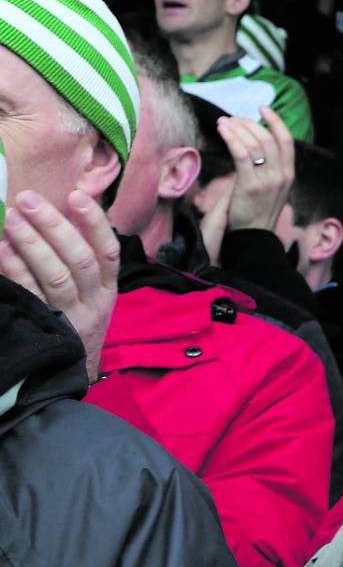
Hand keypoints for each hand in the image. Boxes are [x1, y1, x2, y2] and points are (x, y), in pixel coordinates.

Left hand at [0, 190, 122, 383]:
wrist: (72, 371)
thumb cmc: (78, 321)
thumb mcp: (92, 293)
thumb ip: (81, 258)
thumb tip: (60, 213)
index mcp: (108, 287)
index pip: (107, 250)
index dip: (93, 222)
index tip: (76, 196)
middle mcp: (94, 301)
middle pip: (78, 258)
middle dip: (53, 225)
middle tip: (27, 199)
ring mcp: (71, 316)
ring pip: (56, 275)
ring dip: (31, 243)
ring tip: (11, 217)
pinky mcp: (47, 327)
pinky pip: (31, 294)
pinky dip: (15, 268)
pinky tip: (2, 248)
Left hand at [220, 108, 296, 232]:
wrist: (252, 237)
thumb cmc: (257, 211)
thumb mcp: (271, 188)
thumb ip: (267, 167)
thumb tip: (252, 144)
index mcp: (289, 174)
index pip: (287, 140)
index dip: (276, 120)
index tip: (262, 108)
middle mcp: (281, 175)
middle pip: (267, 137)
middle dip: (248, 123)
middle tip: (232, 119)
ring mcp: (267, 180)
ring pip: (254, 143)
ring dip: (236, 128)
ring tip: (223, 123)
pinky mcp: (249, 185)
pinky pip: (241, 154)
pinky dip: (231, 138)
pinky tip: (223, 131)